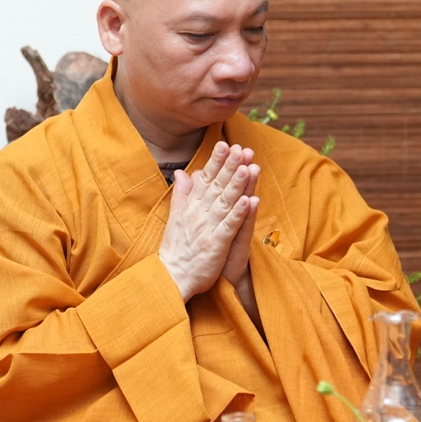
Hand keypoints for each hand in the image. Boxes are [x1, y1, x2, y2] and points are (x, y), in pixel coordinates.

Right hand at [158, 142, 255, 300]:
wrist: (171, 277)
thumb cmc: (176, 249)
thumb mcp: (176, 217)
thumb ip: (182, 194)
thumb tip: (181, 172)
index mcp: (190, 207)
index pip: (205, 179)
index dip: (216, 162)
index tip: (226, 144)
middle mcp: (198, 214)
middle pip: (216, 186)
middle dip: (229, 166)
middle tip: (242, 148)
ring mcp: (208, 228)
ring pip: (225, 202)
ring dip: (237, 184)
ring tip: (248, 167)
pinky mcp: (216, 244)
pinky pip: (229, 226)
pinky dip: (239, 213)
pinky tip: (249, 200)